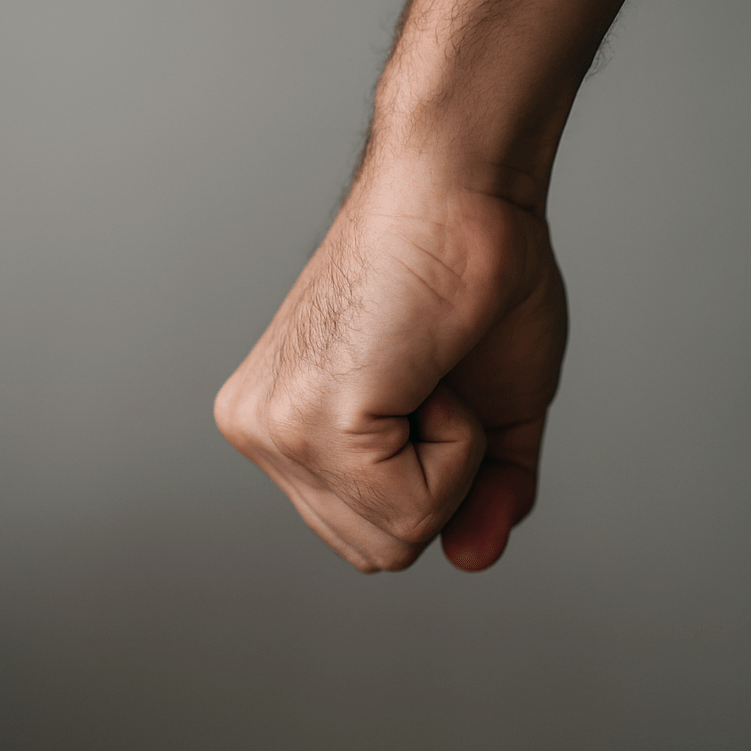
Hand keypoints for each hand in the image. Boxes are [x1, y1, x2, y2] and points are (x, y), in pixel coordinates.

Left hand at [215, 149, 566, 572]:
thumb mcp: (490, 420)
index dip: (435, 481)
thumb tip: (470, 559)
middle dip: (438, 479)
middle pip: (375, 550)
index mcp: (283, 429)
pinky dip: (454, 443)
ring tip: (425, 368)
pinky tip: (425, 366)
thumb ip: (477, 501)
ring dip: (447, 458)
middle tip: (432, 375)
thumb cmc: (474, 283)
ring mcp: (272, 429)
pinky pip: (411, 506)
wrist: (462, 191)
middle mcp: (260, 431)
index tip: (435, 384)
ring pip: (393, 537)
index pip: (369, 533)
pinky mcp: (305, 419)